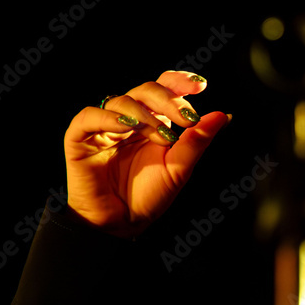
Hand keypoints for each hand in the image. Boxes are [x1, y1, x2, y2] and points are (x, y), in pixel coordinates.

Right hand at [63, 70, 229, 237]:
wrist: (123, 222)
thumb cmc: (149, 195)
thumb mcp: (179, 168)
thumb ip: (197, 141)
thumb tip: (224, 115)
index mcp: (153, 122)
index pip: (163, 89)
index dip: (179, 82)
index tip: (200, 85)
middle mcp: (129, 119)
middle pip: (145, 90)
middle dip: (168, 99)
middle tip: (185, 118)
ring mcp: (104, 127)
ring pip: (121, 101)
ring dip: (145, 115)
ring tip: (162, 137)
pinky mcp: (80, 139)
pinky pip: (89, 117)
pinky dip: (108, 117)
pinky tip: (127, 125)